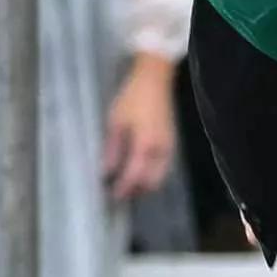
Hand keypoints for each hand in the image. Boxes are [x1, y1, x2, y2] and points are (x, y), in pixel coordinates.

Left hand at [102, 54, 178, 199]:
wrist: (154, 80)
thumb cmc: (131, 98)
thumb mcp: (115, 122)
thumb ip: (112, 149)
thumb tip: (106, 171)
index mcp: (145, 145)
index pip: (134, 175)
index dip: (123, 188)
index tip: (111, 196)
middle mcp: (160, 151)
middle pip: (151, 182)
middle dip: (136, 190)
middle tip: (119, 193)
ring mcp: (168, 147)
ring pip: (159, 176)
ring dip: (145, 184)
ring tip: (128, 184)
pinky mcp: (170, 143)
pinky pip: (163, 167)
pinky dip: (151, 174)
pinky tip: (139, 170)